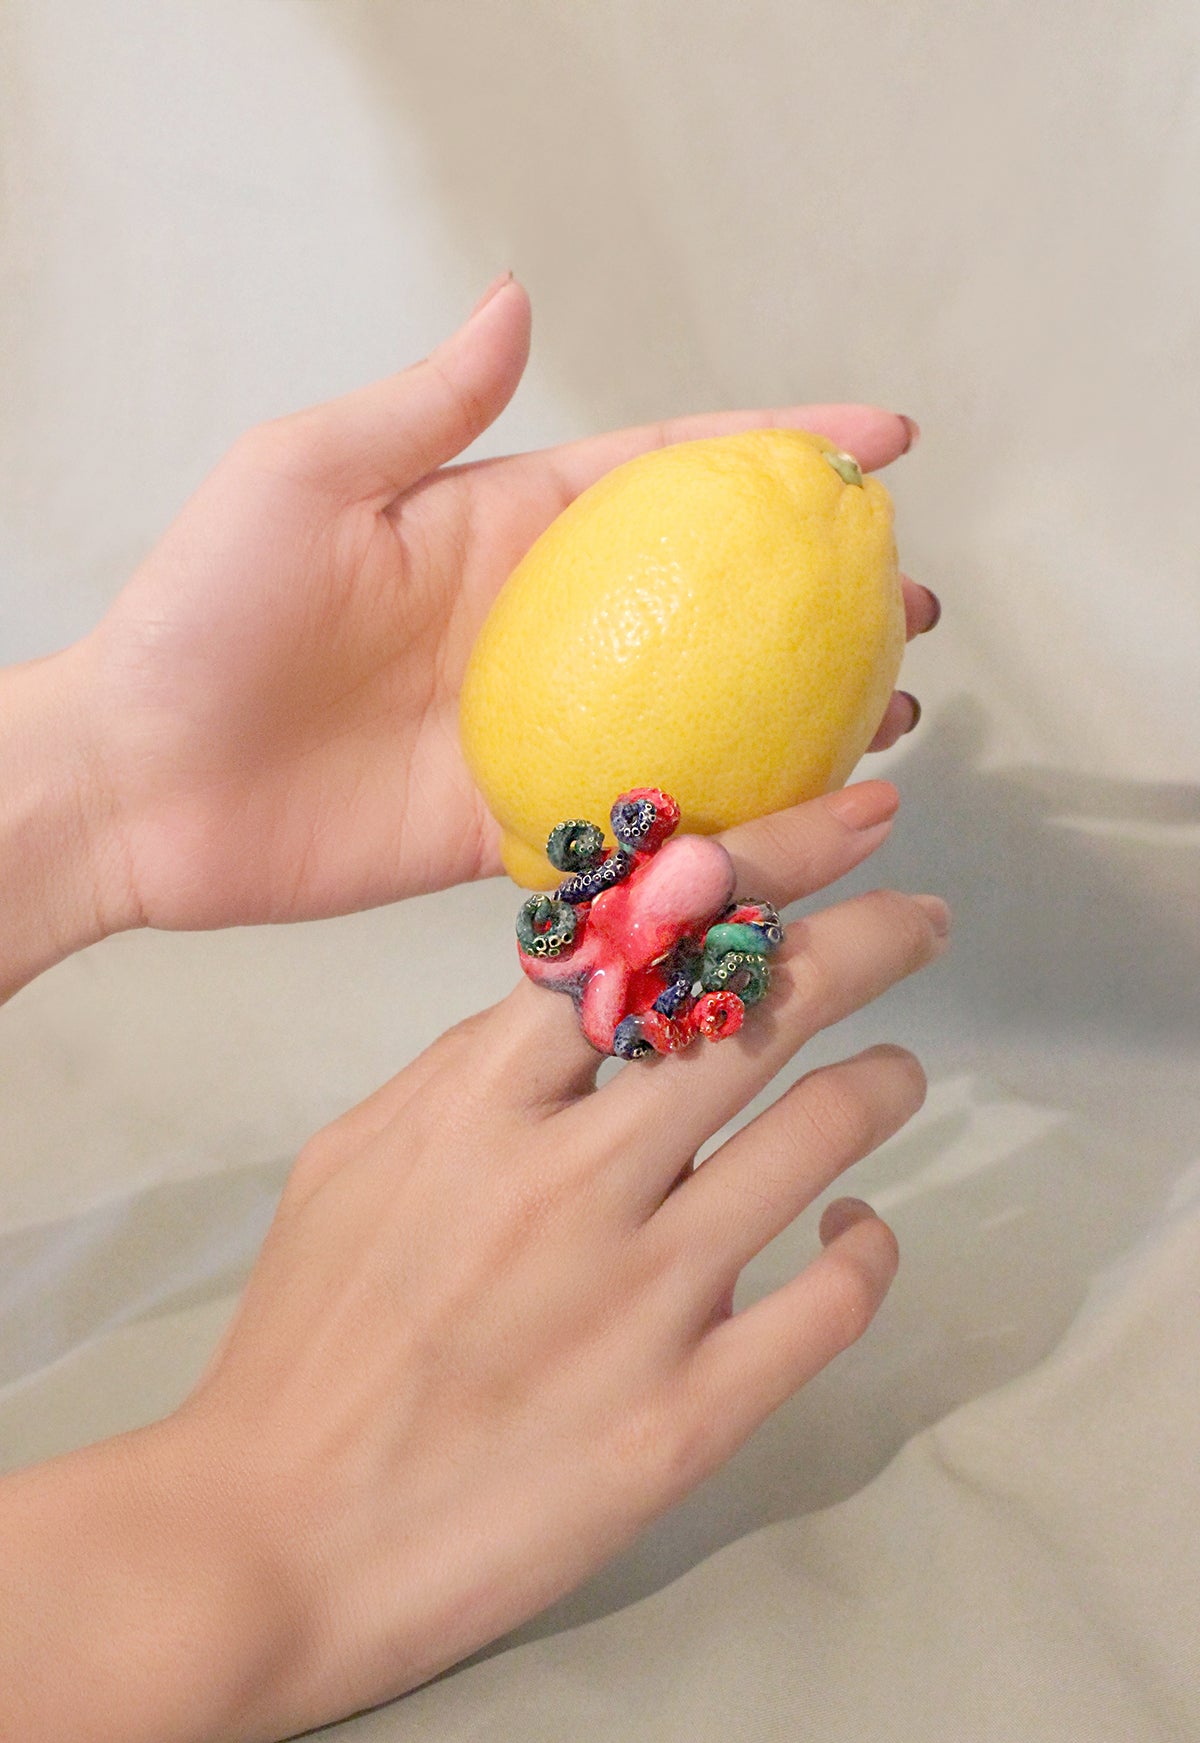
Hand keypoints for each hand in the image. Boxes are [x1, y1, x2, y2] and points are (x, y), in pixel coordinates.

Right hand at [0, 785, 946, 1742]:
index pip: (647, 937)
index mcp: (482, 1103)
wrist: (275, 1543)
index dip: (764, 860)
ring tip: (896, 1074)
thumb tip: (585, 1007)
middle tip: (920, 924)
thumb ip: (466, 1070)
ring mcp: (644, 1298)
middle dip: (868, 943)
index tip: (849, 824)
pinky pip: (832, 1301)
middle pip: (763, 1013)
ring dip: (883, 1083)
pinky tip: (854, 1227)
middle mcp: (578, 1180)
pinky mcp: (690, 1412)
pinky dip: (866, 1246)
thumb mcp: (353, 1160)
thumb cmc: (305, 1337)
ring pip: (821, 1136)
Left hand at [65, 277, 937, 934]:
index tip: (885, 439)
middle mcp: (540, 631)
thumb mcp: (304, 477)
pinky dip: (727, 828)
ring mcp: (536, 733)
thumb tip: (513, 303)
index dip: (779, 447)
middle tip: (911, 601)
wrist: (141, 781)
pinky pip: (640, 827)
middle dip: (820, 597)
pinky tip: (803, 824)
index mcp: (504, 531)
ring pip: (701, 722)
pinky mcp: (513, 829)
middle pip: (713, 605)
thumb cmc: (205, 614)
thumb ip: (423, 410)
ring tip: (894, 712)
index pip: (667, 476)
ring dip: (802, 718)